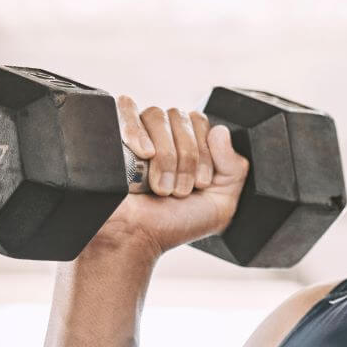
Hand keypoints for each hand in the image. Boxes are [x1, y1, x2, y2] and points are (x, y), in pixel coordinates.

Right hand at [85, 96, 249, 259]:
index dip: (205, 152)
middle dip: (187, 158)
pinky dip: (136, 128)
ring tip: (161, 186)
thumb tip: (220, 131)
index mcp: (188, 144)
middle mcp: (163, 135)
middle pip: (181, 116)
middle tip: (179, 191)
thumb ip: (234, 168)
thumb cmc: (173, 224)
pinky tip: (144, 153)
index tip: (200, 184)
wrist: (134, 239)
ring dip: (165, 154)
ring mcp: (137, 133)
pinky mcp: (112, 134)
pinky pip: (125, 107)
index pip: (201, 121)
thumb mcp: (220, 203)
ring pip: (157, 115)